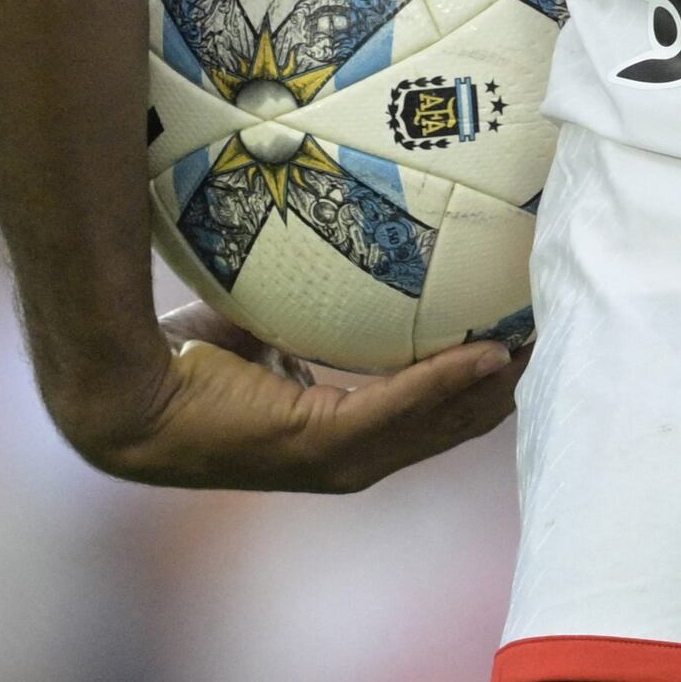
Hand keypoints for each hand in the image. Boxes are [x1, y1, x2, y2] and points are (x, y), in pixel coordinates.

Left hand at [47, 319, 520, 492]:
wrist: (124, 389)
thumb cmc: (181, 351)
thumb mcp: (263, 319)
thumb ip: (309, 296)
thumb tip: (344, 220)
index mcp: (338, 436)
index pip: (428, 416)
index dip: (479, 383)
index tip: (524, 336)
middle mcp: (348, 459)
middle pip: (453, 426)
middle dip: (506, 387)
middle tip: (556, 337)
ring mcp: (338, 460)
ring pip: (441, 424)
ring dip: (493, 386)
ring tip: (541, 345)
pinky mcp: (320, 445)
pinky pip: (400, 407)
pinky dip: (448, 381)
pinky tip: (490, 352)